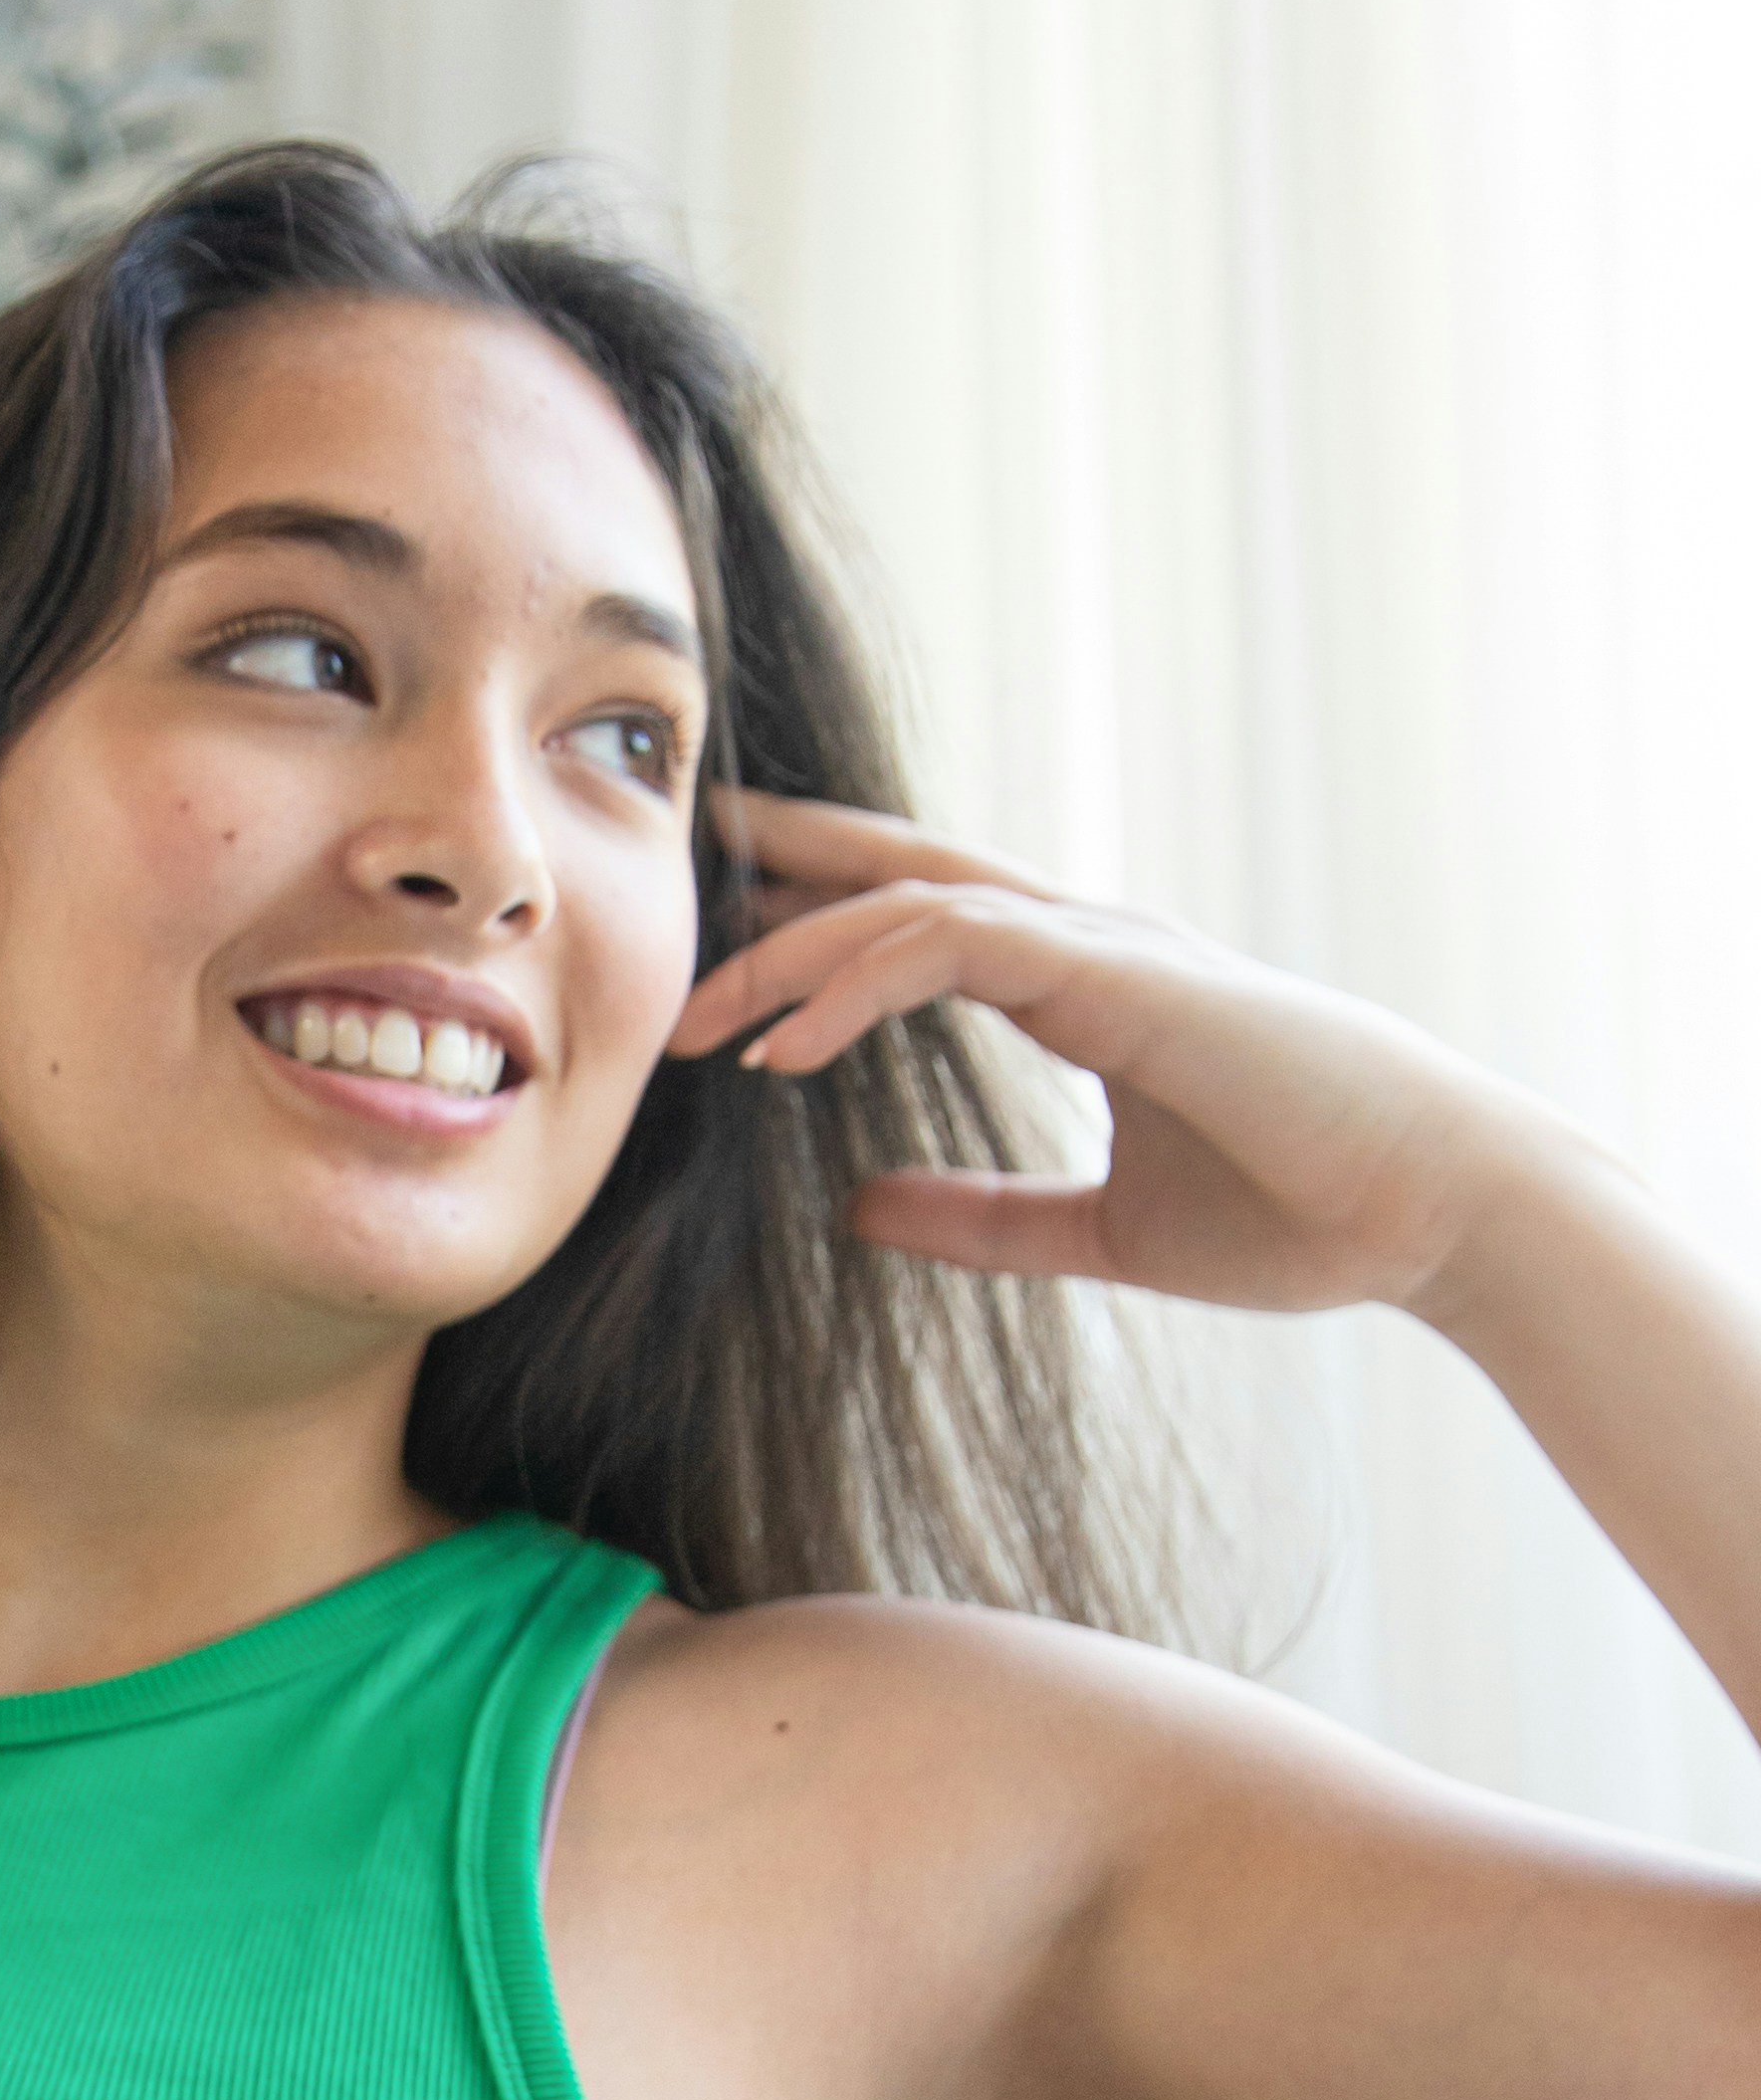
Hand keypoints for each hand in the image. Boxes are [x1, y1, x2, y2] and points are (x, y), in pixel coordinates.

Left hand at [672, 789, 1545, 1324]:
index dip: (816, 922)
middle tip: (669, 872)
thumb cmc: (1300, 1216)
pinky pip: (953, 945)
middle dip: (781, 866)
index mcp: (1083, 984)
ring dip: (787, 952)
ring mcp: (1107, 945)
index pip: (920, 919)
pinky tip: (780, 1049)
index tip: (717, 962)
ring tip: (695, 1021)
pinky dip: (854, 983)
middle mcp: (1087, 941)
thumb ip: (980, 1219)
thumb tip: (857, 1211)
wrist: (1431, 1215)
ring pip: (906, 901)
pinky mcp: (1124, 975)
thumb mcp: (1099, 1233)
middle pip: (899, 869)